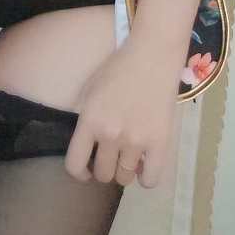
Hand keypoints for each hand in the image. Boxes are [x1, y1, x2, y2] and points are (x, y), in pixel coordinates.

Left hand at [64, 37, 176, 188]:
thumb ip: (84, 117)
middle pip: (103, 174)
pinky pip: (151, 180)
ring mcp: (136, 140)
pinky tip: (145, 163)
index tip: (86, 170)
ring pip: (125, 178)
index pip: (74, 165)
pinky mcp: (160, 142)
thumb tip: (85, 143)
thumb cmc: (118, 67)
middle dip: (104, 169)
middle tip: (111, 157)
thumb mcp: (89, 89)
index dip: (79, 173)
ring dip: (125, 170)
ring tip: (129, 156)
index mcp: (90, 120)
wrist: (152, 54)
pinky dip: (146, 177)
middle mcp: (111, 134)